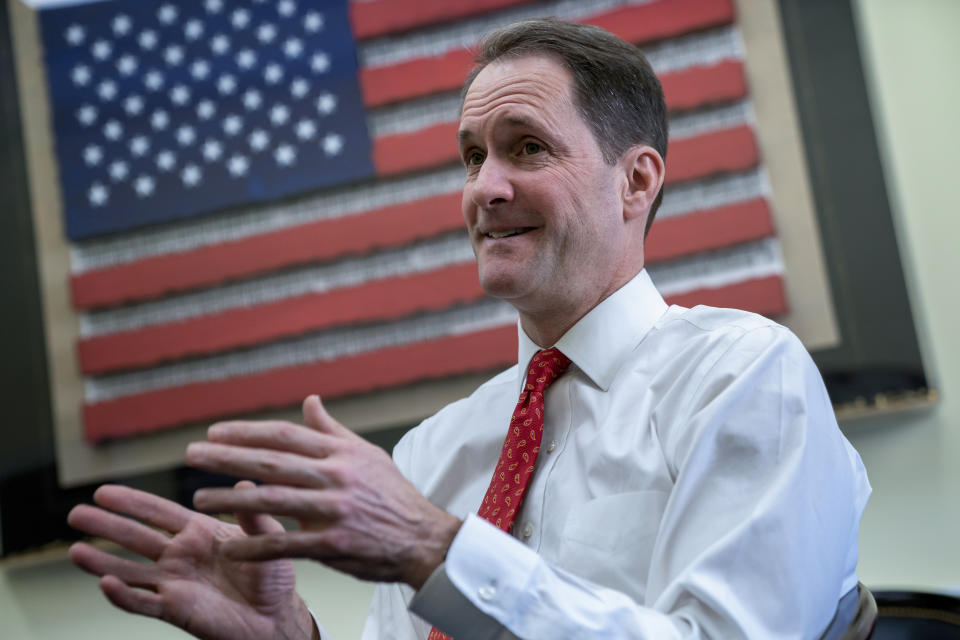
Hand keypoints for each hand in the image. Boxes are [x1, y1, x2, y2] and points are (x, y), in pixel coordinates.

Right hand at [68, 483, 318, 639]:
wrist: (275, 617)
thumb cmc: (274, 576)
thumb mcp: (268, 539)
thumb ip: (253, 516)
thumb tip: (244, 483)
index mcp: (200, 532)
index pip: (159, 513)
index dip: (132, 502)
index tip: (103, 491)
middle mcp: (182, 555)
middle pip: (136, 538)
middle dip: (106, 526)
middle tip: (76, 513)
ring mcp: (175, 583)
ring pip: (130, 570)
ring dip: (101, 561)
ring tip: (74, 550)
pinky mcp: (176, 610)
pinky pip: (143, 602)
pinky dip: (123, 595)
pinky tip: (105, 582)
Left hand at [186, 395, 461, 588]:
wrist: (423, 538)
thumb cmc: (392, 495)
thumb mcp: (367, 455)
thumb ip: (332, 431)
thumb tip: (309, 401)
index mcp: (341, 453)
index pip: (284, 436)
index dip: (246, 432)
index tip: (214, 432)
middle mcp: (336, 477)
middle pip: (271, 463)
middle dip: (227, 457)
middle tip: (192, 455)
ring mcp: (334, 510)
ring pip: (273, 501)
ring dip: (230, 500)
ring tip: (198, 500)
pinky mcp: (334, 544)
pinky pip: (286, 544)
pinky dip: (255, 545)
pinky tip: (230, 547)